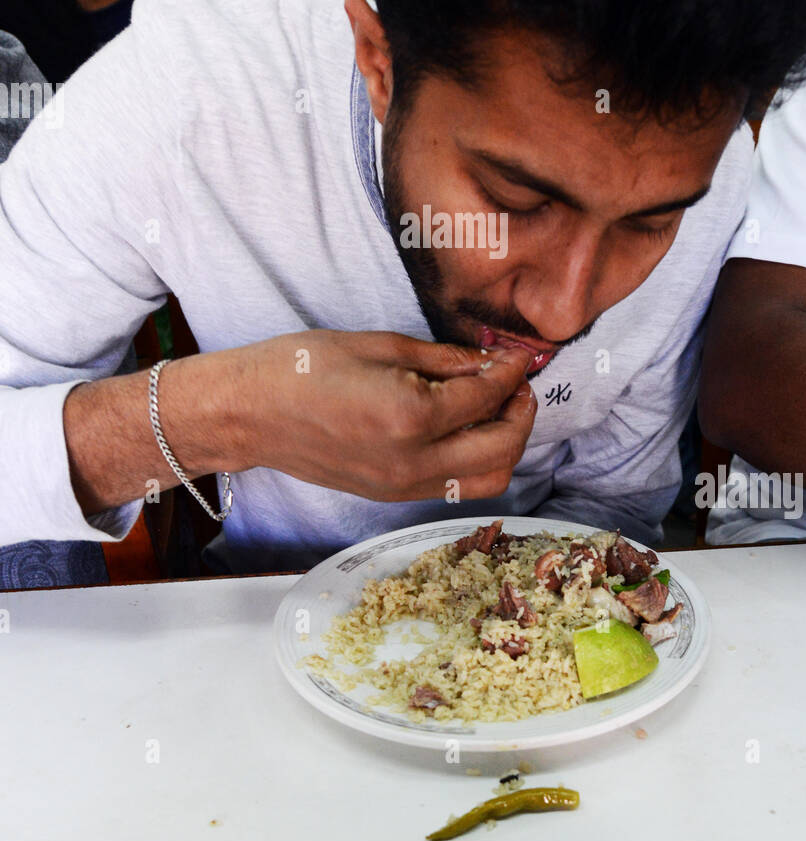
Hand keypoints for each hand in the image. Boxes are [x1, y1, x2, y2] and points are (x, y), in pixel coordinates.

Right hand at [225, 330, 536, 501]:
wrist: (248, 412)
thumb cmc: (301, 368)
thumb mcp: (380, 345)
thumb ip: (446, 358)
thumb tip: (492, 361)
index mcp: (410, 416)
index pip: (487, 398)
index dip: (511, 372)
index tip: (520, 355)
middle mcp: (412, 461)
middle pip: (502, 449)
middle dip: (521, 413)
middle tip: (518, 382)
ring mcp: (402, 486)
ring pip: (487, 480)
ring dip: (505, 444)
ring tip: (498, 407)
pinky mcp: (391, 495)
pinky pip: (455, 487)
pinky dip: (476, 460)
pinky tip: (467, 428)